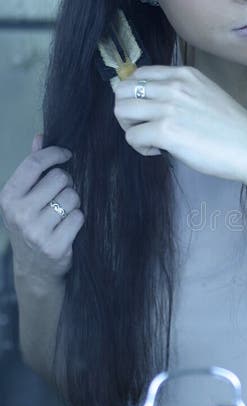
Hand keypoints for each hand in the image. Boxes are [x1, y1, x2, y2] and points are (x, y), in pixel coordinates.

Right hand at [0, 135, 83, 282]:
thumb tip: (41, 136)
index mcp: (8, 197)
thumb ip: (33, 167)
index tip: (67, 155)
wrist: (35, 269)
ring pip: (73, 197)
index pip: (35, 163)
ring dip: (74, 203)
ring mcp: (36, 231)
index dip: (55, 154)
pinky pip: (79, 217)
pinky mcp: (55, 246)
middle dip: (66, 184)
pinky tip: (69, 228)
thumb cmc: (32, 224)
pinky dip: (79, 220)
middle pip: (60, 178)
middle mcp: (19, 213)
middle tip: (60, 196)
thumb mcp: (24, 197)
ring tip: (63, 214)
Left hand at [112, 66, 246, 180]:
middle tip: (143, 127)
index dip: (136, 96)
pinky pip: (132, 136)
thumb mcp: (206, 95)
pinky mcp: (165, 130)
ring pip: (121, 110)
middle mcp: (173, 85)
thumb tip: (153, 105)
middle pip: (122, 90)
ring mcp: (168, 106)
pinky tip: (159, 151)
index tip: (150, 113)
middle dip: (126, 111)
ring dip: (131, 128)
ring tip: (151, 140)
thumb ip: (181, 93)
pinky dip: (141, 147)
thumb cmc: (233, 129)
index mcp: (184, 74)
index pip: (139, 74)